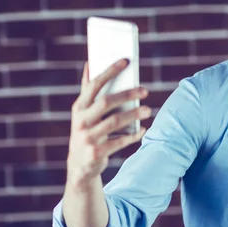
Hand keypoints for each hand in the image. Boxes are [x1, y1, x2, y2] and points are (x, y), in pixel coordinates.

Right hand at [66, 59, 150, 190]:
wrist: (80, 165)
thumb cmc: (86, 130)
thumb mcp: (82, 112)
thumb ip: (87, 90)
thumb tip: (89, 63)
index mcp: (79, 107)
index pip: (94, 84)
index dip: (110, 71)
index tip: (126, 61)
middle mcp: (81, 121)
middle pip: (106, 102)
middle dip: (127, 94)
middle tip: (145, 91)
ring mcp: (88, 137)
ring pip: (115, 121)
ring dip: (134, 115)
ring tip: (149, 110)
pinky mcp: (96, 153)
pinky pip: (120, 141)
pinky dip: (133, 135)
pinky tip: (143, 130)